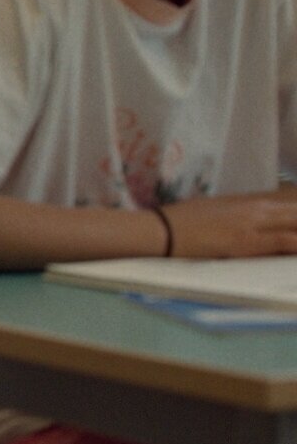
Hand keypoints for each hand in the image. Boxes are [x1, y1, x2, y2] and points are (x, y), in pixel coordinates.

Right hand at [159, 194, 296, 257]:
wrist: (161, 230)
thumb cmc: (181, 223)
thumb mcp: (216, 212)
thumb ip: (241, 216)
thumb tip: (257, 223)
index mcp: (250, 202)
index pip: (293, 206)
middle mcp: (257, 209)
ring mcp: (253, 224)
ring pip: (296, 223)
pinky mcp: (247, 241)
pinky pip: (286, 241)